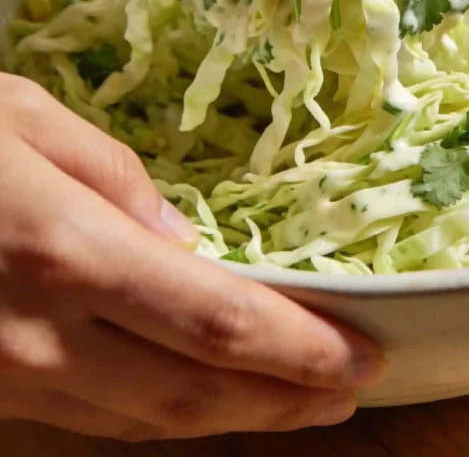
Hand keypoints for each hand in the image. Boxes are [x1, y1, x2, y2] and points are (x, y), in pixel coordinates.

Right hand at [0, 75, 384, 439]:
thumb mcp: (21, 117)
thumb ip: (113, 179)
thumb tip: (182, 244)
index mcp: (64, 252)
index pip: (214, 323)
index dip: (296, 351)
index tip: (359, 355)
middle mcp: (38, 336)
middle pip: (190, 396)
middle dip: (282, 402)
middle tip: (350, 393)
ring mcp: (5, 379)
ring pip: (142, 425)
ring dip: (231, 419)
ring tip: (297, 405)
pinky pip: (90, 417)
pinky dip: (159, 414)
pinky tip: (199, 396)